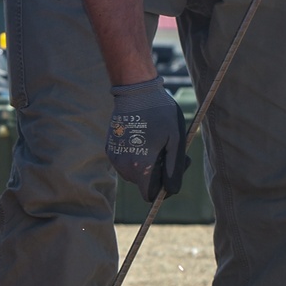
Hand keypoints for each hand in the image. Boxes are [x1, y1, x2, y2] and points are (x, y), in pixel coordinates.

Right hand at [107, 76, 187, 200]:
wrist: (136, 90)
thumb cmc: (161, 113)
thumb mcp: (175, 140)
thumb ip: (174, 170)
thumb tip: (171, 191)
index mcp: (141, 167)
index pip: (149, 195)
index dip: (163, 189)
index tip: (172, 171)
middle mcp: (123, 166)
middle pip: (142, 184)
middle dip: (157, 173)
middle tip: (171, 150)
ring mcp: (114, 157)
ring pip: (134, 173)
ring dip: (146, 164)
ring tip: (157, 142)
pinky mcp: (110, 148)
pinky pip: (125, 161)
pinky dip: (135, 155)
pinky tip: (143, 136)